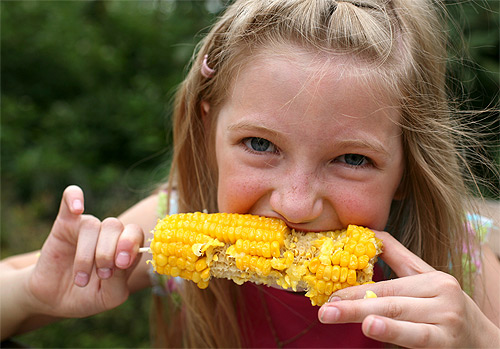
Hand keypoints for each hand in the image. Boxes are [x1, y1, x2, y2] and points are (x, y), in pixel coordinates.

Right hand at [25, 185, 143, 318]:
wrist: (52, 300)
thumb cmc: (87, 297)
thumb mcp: (108, 298)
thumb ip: (119, 281)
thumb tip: (121, 263)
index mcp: (124, 248)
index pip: (135, 234)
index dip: (130, 245)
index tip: (120, 264)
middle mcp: (109, 234)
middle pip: (115, 225)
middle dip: (109, 250)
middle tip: (102, 274)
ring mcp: (86, 227)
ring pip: (93, 225)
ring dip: (87, 255)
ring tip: (81, 280)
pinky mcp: (64, 223)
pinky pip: (70, 197)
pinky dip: (74, 197)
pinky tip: (76, 208)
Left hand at [318, 231, 499, 346]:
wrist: (485, 343)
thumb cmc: (447, 312)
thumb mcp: (426, 284)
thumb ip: (398, 259)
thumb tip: (366, 233)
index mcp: (432, 278)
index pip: (386, 280)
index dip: (355, 287)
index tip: (329, 294)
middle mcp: (442, 293)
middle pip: (387, 295)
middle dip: (351, 301)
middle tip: (324, 309)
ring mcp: (446, 317)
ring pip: (397, 312)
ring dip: (363, 312)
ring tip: (336, 311)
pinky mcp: (447, 340)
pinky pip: (415, 335)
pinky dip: (392, 330)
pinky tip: (371, 326)